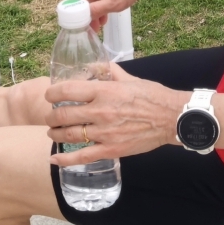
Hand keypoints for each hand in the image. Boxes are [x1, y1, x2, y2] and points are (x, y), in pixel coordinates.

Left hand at [44, 66, 181, 166]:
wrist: (173, 118)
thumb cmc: (153, 96)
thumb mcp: (129, 78)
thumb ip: (107, 71)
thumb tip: (92, 66)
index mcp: (103, 91)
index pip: (66, 91)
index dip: (52, 94)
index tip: (50, 96)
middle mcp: (100, 111)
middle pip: (62, 115)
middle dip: (51, 116)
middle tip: (51, 116)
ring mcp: (104, 132)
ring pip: (68, 134)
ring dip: (55, 133)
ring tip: (52, 132)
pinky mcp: (111, 149)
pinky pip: (82, 156)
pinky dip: (65, 158)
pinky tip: (54, 159)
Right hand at [81, 0, 143, 30]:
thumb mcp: (114, 2)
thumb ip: (98, 9)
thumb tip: (85, 15)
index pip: (84, 2)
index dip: (86, 16)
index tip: (90, 26)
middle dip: (94, 13)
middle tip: (98, 27)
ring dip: (101, 8)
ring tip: (105, 21)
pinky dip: (107, 1)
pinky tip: (112, 7)